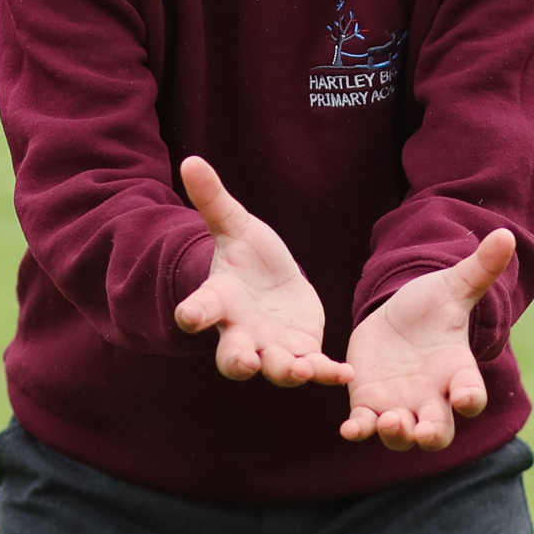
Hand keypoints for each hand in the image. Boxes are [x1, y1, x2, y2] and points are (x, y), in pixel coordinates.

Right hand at [170, 157, 351, 388]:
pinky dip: (326, 372)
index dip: (193, 312)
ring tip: (300, 371)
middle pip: (232, 356)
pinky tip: (345, 374)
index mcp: (220, 300)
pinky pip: (312, 368)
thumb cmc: (246, 256)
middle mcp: (241, 333)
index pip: (201, 309)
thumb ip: (213, 200)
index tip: (188, 316)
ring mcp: (271, 348)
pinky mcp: (301, 352)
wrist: (273, 282)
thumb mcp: (234, 225)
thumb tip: (190, 159)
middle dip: (237, 362)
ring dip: (286, 372)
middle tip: (246, 363)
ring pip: (274, 369)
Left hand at [341, 229, 514, 450]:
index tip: (464, 399)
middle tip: (423, 430)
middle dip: (432, 434)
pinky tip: (349, 429)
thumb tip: (505, 235)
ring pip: (401, 435)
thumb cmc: (431, 306)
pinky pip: (365, 425)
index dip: (470, 400)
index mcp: (455, 372)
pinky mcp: (367, 403)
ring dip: (396, 434)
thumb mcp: (452, 286)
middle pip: (439, 431)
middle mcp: (431, 397)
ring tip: (388, 421)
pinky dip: (359, 430)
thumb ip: (479, 268)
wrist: (396, 317)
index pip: (471, 394)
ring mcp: (399, 405)